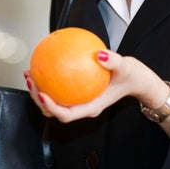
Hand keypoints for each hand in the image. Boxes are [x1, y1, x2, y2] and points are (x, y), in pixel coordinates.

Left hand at [24, 50, 167, 123]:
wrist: (138, 80)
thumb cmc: (132, 77)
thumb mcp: (126, 67)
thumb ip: (113, 62)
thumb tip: (99, 54)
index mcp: (91, 107)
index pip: (66, 114)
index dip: (50, 107)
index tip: (41, 93)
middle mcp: (82, 107)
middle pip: (53, 111)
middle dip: (37, 98)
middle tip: (31, 80)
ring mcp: (79, 101)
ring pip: (54, 102)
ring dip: (39, 90)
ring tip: (31, 73)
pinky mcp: (78, 93)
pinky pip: (60, 88)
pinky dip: (50, 80)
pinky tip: (45, 64)